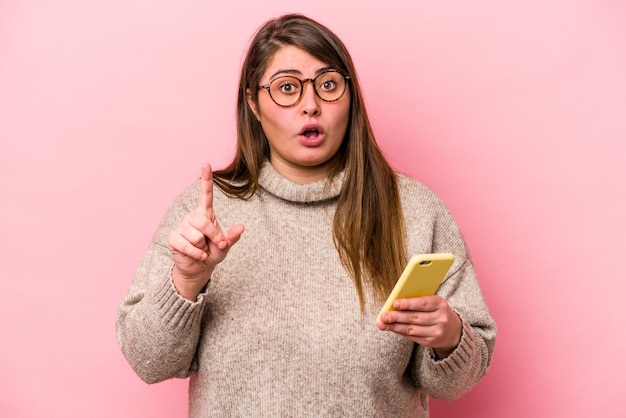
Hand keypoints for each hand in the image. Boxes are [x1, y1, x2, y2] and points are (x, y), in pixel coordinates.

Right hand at [167, 163, 244, 299]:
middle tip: (217, 244)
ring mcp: (182, 227)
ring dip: (204, 247)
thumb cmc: (213, 252)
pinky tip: (199, 256)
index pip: (206, 194)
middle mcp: (192, 217)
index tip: (206, 164)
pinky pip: (187, 245)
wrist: (199, 267)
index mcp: (206, 214)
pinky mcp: (173, 238)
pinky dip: (196, 254)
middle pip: (203, 221)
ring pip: (196, 236)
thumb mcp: (225, 246)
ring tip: (202, 249)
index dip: (206, 180)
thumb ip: (231, 237)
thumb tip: (241, 227)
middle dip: (214, 236)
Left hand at [377, 295, 461, 358]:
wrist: (454, 331)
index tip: (394, 303)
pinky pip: (412, 336)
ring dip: (395, 326)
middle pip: (414, 318)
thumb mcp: (433, 303)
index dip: (408, 304)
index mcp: (440, 304)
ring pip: (411, 329)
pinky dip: (400, 332)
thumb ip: (418, 301)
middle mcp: (440, 319)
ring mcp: (436, 332)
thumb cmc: (437, 311)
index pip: (422, 304)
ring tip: (383, 324)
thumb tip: (395, 304)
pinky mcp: (430, 342)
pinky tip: (391, 328)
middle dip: (397, 317)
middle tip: (383, 316)